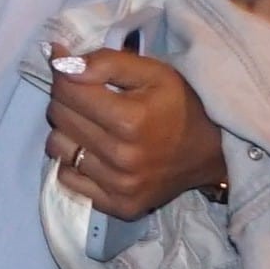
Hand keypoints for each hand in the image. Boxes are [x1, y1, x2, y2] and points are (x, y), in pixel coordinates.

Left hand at [47, 48, 227, 223]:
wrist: (211, 153)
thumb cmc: (179, 105)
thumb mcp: (153, 72)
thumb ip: (105, 62)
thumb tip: (60, 62)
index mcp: (130, 120)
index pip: (65, 90)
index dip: (66, 75)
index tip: (77, 73)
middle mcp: (122, 157)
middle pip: (58, 116)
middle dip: (67, 100)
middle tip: (91, 100)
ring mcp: (119, 185)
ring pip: (58, 146)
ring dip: (69, 132)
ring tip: (95, 128)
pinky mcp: (119, 206)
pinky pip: (67, 178)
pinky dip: (75, 163)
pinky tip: (97, 154)